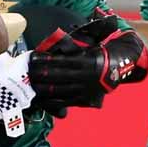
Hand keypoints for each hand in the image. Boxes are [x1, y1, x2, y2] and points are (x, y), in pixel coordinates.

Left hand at [29, 30, 147, 108]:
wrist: (120, 66)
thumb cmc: (99, 52)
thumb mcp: (88, 45)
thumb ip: (71, 47)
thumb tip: (50, 45)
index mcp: (87, 60)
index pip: (61, 61)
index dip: (45, 60)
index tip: (32, 58)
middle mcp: (86, 75)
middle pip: (58, 76)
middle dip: (40, 74)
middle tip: (26, 72)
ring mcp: (86, 88)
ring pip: (60, 90)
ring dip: (43, 88)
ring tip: (30, 85)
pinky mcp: (85, 98)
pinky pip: (65, 101)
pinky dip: (51, 101)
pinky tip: (40, 100)